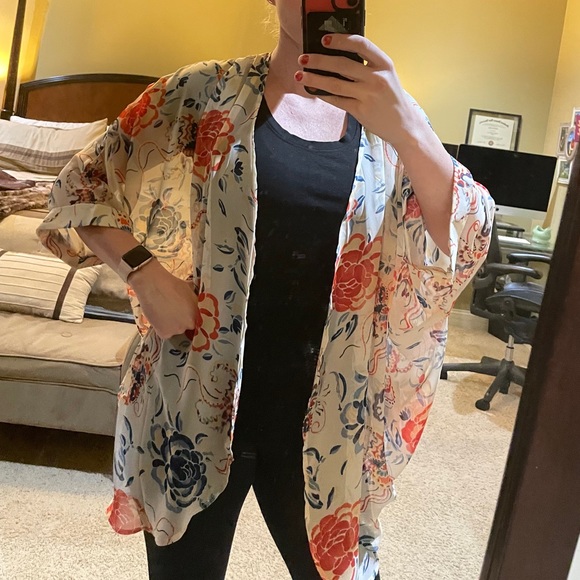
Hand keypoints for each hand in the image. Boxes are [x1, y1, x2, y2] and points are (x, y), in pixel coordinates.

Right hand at [128, 259, 199, 339]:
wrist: (152, 286)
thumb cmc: (170, 284)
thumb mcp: (189, 290)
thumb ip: (194, 301)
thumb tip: (194, 303)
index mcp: (198, 312)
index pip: (199, 320)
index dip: (191, 316)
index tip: (185, 313)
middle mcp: (190, 324)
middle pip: (187, 325)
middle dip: (182, 320)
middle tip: (173, 311)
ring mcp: (178, 330)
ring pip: (176, 329)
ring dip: (172, 324)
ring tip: (164, 313)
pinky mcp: (165, 333)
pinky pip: (166, 333)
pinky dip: (163, 328)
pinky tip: (159, 317)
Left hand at [296, 34, 425, 147]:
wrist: (404, 125)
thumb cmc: (392, 99)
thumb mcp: (386, 76)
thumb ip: (368, 66)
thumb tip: (337, 58)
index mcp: (385, 64)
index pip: (361, 45)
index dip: (341, 40)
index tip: (324, 40)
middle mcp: (377, 78)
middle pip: (343, 65)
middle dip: (319, 60)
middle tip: (303, 58)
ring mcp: (368, 95)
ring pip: (335, 84)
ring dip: (315, 79)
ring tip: (300, 75)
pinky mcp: (361, 111)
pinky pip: (337, 101)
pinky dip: (323, 95)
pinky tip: (314, 90)